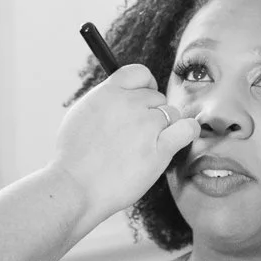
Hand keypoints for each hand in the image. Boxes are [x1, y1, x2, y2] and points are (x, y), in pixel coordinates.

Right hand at [50, 65, 199, 221]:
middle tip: (138, 135)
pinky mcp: (160, 149)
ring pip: (172, 114)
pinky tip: (180, 139)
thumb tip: (121, 96)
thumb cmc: (73, 157)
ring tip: (147, 146)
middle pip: (158, 98)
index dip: (146, 86)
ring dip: (165, 127)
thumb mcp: (80, 114)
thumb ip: (104, 101)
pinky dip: (187, 132)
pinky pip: (187, 129)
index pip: (140, 74)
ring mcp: (147, 125)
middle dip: (152, 113)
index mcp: (109, 92)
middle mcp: (129, 104)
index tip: (143, 101)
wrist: (75, 187)